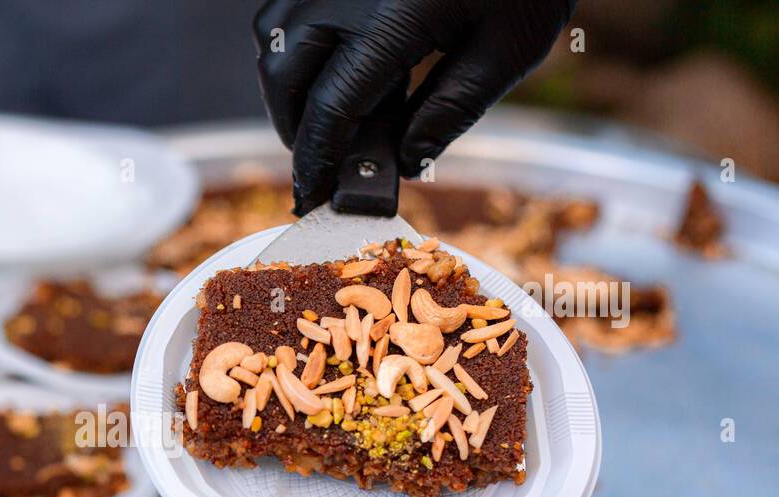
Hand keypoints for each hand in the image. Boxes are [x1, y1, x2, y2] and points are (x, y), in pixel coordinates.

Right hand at [254, 0, 577, 212]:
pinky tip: (333, 63)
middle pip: (282, 73)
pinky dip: (297, 43)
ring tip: (324, 112)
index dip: (317, 159)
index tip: (316, 193)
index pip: (329, 107)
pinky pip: (287, 6)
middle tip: (321, 158)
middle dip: (293, 126)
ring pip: (272, 35)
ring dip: (287, 84)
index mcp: (390, 18)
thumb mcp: (507, 50)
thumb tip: (406, 162)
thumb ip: (451, 111)